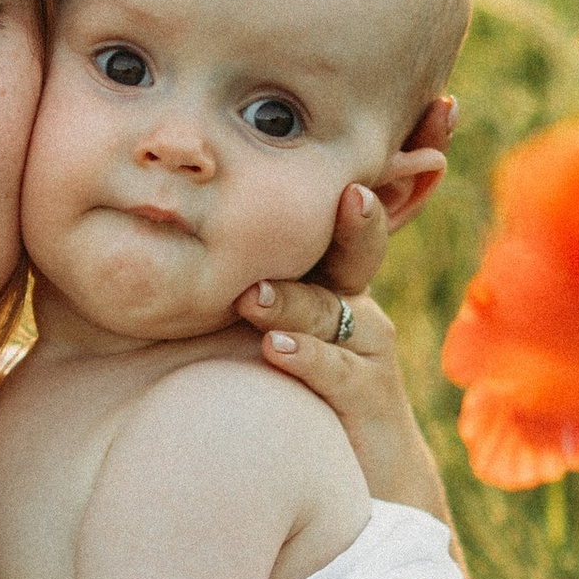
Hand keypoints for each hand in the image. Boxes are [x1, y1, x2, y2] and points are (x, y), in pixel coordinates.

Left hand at [235, 96, 456, 523]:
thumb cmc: (294, 384)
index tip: (417, 106)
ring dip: (297, 300)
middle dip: (364, 212)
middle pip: (359, 244)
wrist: (360, 472)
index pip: (352, 200)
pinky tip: (276, 351)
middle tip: (347, 192)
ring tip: (258, 296)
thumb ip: (231, 267)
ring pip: (335, 311)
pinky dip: (307, 361)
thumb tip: (160, 224)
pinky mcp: (363, 400)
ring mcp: (365, 348)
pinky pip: (336, 374)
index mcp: (332, 267)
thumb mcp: (269, 314)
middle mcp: (355, 297)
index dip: (382, 155)